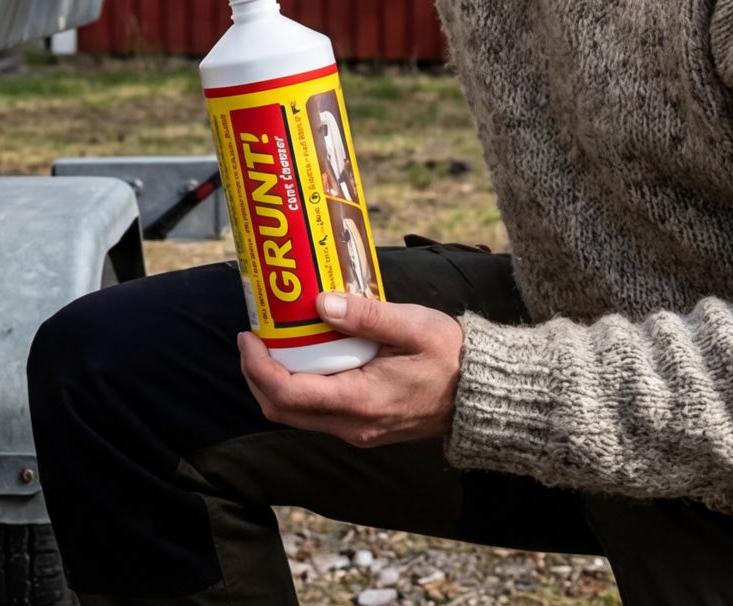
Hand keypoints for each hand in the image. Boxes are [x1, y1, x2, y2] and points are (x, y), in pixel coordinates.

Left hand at [238, 292, 462, 447]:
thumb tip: (321, 303)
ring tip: (275, 341)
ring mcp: (358, 430)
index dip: (258, 366)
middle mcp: (353, 425)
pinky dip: (299, 386)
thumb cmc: (452, 357)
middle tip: (253, 337)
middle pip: (282, 410)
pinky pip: (317, 412)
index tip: (249, 335)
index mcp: (361, 401)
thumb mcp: (413, 326)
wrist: (482, 396)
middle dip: (257, 374)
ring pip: (297, 415)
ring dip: (276, 380)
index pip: (288, 394)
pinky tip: (306, 354)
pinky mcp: (363, 426)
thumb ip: (367, 315)